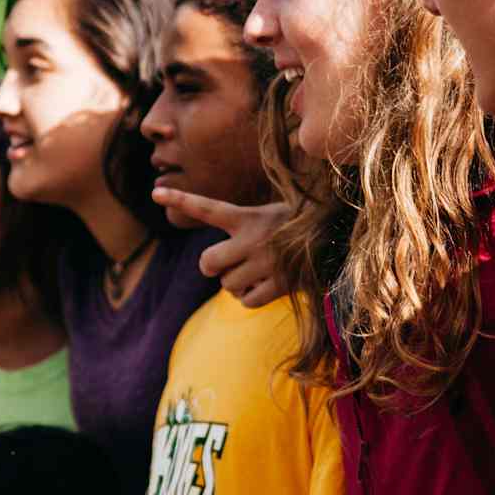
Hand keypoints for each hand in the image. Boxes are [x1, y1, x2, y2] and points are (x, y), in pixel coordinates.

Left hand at [151, 188, 289, 307]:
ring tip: (258, 271)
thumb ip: (244, 227)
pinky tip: (266, 285)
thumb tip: (221, 263)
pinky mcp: (278, 285)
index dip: (181, 200)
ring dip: (236, 284)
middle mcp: (253, 240)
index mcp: (249, 217)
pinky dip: (251, 298)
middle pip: (207, 263)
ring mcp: (264, 264)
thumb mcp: (272, 214)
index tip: (155, 193)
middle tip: (225, 265)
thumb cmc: (301, 226)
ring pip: (227, 286)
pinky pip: (246, 301)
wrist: (340, 240)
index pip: (207, 208)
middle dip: (212, 268)